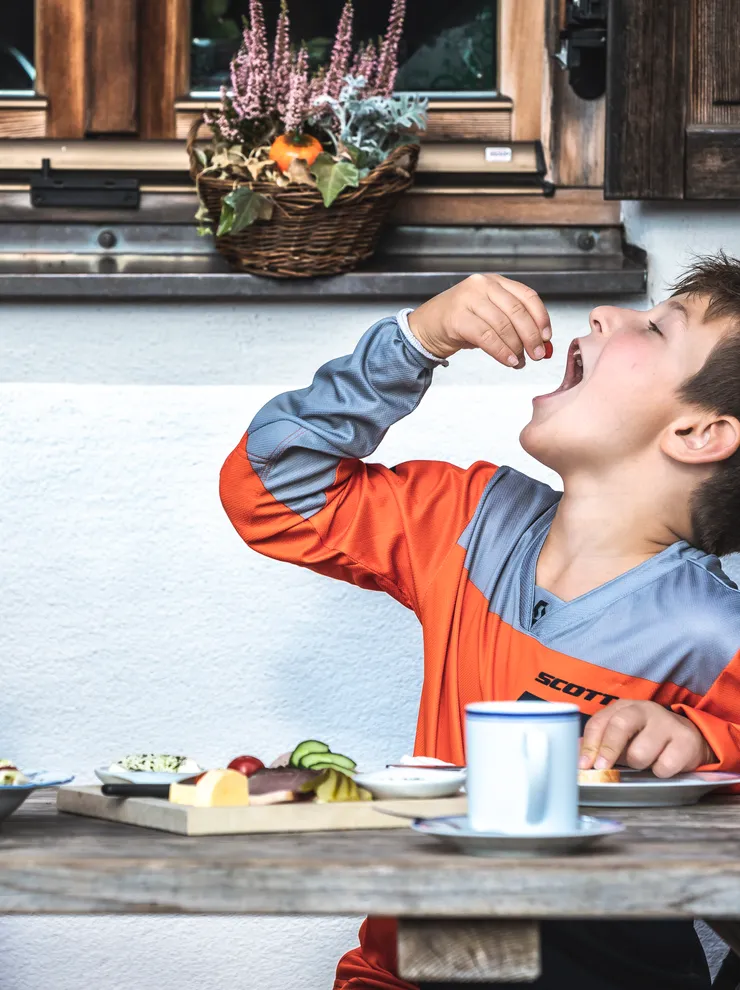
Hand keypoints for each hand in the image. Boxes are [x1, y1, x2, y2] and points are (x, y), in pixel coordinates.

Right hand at [408, 273, 551, 364]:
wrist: (425, 328)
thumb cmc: (459, 324)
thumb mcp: (489, 316)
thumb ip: (512, 324)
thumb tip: (540, 343)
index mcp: (494, 282)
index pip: (527, 296)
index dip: (541, 318)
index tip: (547, 337)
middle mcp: (482, 285)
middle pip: (517, 311)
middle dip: (531, 336)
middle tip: (538, 354)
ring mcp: (468, 298)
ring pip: (503, 326)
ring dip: (516, 348)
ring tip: (520, 361)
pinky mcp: (457, 317)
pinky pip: (487, 337)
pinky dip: (501, 352)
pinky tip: (508, 361)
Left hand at [579, 700, 714, 777]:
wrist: (690, 737)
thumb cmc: (647, 737)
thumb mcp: (623, 735)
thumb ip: (601, 743)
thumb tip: (580, 759)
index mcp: (624, 707)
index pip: (599, 722)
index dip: (589, 744)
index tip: (584, 765)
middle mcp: (645, 709)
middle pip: (620, 726)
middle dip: (608, 750)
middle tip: (603, 768)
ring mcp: (667, 723)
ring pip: (641, 754)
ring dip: (639, 765)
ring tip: (646, 761)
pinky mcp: (686, 741)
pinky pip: (664, 766)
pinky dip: (660, 772)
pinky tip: (664, 764)